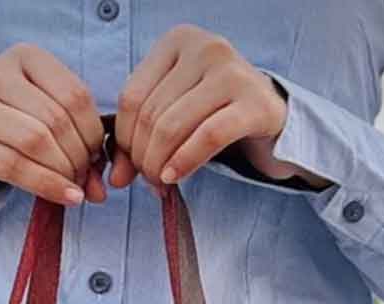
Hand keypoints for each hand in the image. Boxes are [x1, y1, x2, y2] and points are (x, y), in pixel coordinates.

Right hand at [0, 43, 108, 206]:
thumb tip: (99, 186)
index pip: (74, 95)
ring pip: (36, 142)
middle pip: (56, 120)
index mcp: (23, 57)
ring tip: (72, 186)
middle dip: (79, 157)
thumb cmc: (8, 119)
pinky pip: (16, 167)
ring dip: (63, 171)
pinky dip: (47, 185)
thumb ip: (74, 135)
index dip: (93, 133)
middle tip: (84, 177)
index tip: (96, 156)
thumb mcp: (40, 110)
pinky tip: (64, 196)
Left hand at [108, 24, 330, 194]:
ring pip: (172, 128)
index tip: (129, 166)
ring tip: (161, 182)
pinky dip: (185, 163)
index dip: (123, 141)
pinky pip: (207, 137)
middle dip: (142, 158)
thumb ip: (138, 138)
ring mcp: (232, 71)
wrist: (268, 112)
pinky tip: (174, 178)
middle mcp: (205, 47)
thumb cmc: (212, 111)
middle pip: (150, 115)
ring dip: (159, 165)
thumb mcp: (171, 112)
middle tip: (148, 180)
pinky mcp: (254, 102)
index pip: (131, 98)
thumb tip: (115, 178)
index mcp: (178, 41)